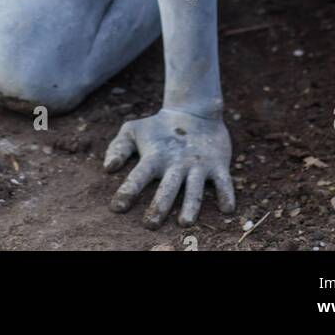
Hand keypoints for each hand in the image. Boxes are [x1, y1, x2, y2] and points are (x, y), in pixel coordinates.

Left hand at [104, 107, 235, 228]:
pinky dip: (226, 194)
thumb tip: (108, 168)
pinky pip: (224, 181)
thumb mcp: (134, 131)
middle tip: (150, 224)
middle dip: (159, 205)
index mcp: (155, 156)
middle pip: (167, 187)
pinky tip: (227, 210)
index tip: (117, 207)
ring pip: (195, 188)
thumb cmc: (158, 128)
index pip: (139, 175)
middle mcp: (176, 162)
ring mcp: (198, 164)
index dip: (128, 190)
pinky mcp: (218, 164)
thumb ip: (119, 147)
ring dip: (190, 205)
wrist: (195, 110)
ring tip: (184, 222)